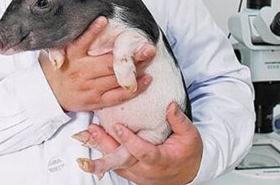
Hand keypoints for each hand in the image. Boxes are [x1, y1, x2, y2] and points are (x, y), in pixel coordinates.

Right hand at [40, 16, 155, 111]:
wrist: (47, 97)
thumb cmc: (56, 69)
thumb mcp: (56, 52)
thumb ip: (69, 39)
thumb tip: (88, 22)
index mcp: (71, 57)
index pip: (81, 42)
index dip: (92, 31)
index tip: (103, 20)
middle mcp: (80, 72)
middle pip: (109, 62)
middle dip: (131, 55)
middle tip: (148, 46)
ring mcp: (89, 88)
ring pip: (116, 78)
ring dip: (136, 69)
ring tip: (149, 58)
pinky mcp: (95, 101)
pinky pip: (118, 96)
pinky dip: (134, 88)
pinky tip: (146, 79)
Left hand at [75, 102, 202, 184]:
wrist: (188, 173)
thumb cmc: (188, 154)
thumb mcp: (191, 136)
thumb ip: (179, 121)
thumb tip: (170, 105)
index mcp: (161, 160)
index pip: (143, 152)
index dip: (130, 140)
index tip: (118, 127)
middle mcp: (146, 170)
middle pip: (122, 159)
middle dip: (105, 145)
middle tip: (92, 130)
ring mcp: (137, 174)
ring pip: (115, 162)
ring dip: (101, 147)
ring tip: (88, 131)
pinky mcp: (131, 173)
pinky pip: (115, 164)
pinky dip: (104, 151)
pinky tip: (94, 140)